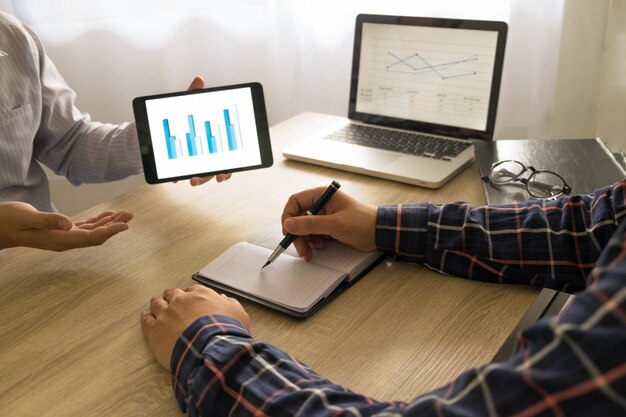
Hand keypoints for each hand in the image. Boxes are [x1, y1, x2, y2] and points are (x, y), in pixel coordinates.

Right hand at [0, 202, 132, 250]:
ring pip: (92, 232)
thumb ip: (47, 220)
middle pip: (96, 236)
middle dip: (114, 227)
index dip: (109, 231)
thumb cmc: (6, 221)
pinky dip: (96, 221)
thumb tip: (68, 224)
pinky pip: (83, 228)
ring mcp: (62, 237)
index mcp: (58, 240)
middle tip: (130, 215)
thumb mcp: (25, 218)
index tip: (124, 225)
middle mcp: (63, 241)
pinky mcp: (59, 231)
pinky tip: (106, 215)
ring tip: (123, 213)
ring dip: (108, 223)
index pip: (90, 237)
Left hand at [140, 285, 250, 369]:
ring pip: (157, 303)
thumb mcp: (239, 314)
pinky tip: (146, 316)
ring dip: (157, 303)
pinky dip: (146, 317)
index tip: (191, 302)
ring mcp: (165, 314)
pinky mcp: (154, 330)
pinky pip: (146, 320)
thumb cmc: (226, 331)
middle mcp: (180, 300)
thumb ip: (230, 304)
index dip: (190, 296)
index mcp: (199, 294)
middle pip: (172, 294)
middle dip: (172, 297)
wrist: (210, 349)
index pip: (191, 290)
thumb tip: (224, 300)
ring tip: (156, 305)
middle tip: (172, 303)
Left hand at [184, 75, 232, 186]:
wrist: (155, 126)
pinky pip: (181, 174)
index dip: (230, 167)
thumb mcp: (185, 104)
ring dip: (200, 179)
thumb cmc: (178, 115)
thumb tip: (199, 79)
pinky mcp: (179, 165)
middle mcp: (207, 154)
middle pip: (217, 169)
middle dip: (215, 176)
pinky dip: (179, 176)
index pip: (228, 157)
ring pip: (202, 175)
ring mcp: (194, 161)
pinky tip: (176, 177)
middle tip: (216, 177)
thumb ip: (193, 94)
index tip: (224, 173)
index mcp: (215, 141)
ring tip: (192, 181)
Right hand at [281, 187, 377, 260]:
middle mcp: (321, 204)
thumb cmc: (363, 222)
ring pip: (305, 229)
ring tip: (310, 252)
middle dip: (297, 234)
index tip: (288, 231)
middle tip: (300, 248)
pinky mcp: (328, 228)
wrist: (379, 233)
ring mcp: (324, 217)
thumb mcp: (335, 224)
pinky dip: (313, 243)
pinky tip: (321, 247)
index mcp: (322, 195)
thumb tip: (289, 224)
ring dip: (305, 241)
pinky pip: (313, 235)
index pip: (295, 202)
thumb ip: (311, 224)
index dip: (288, 216)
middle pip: (298, 218)